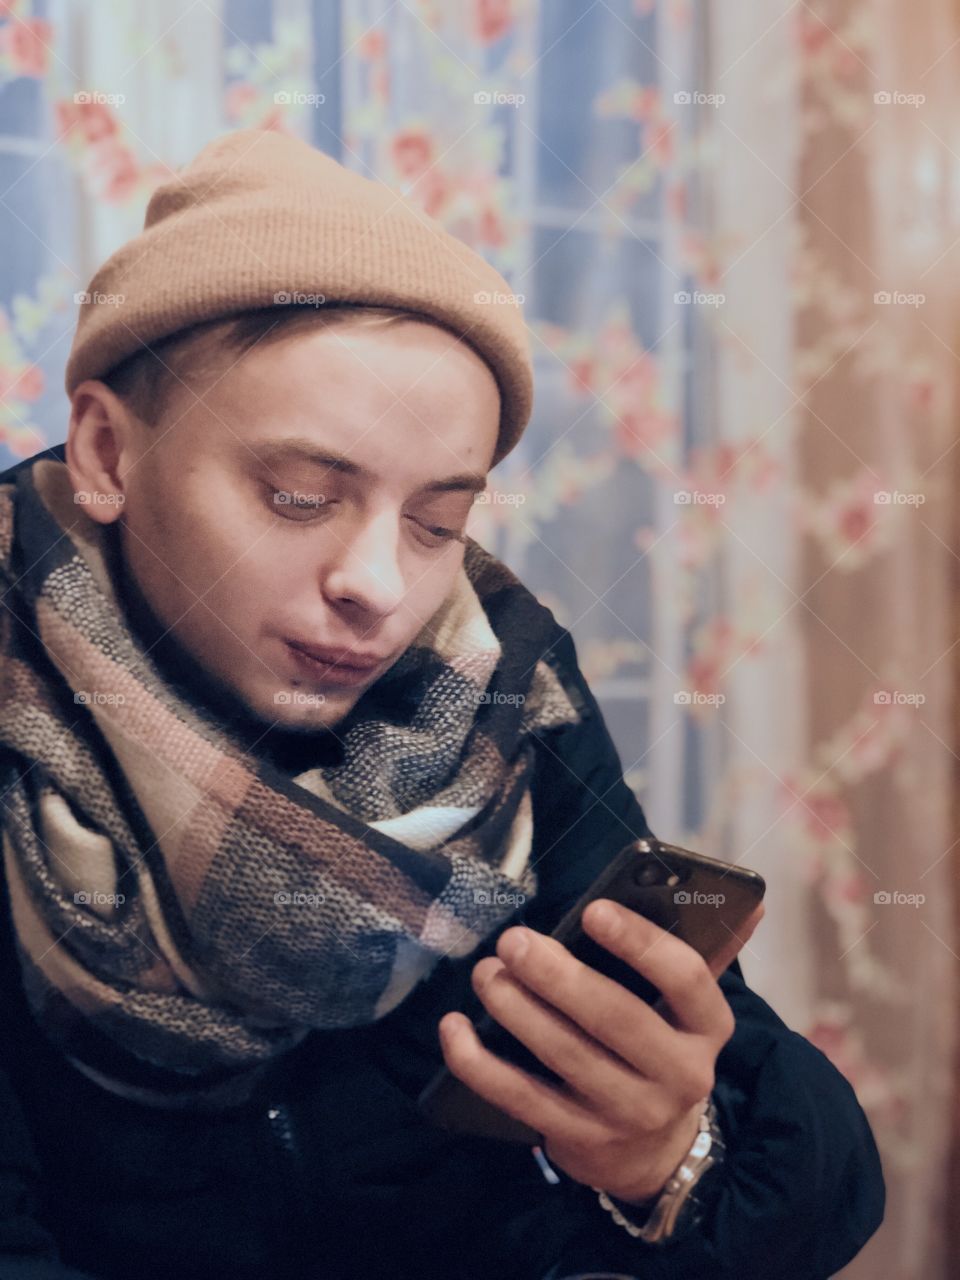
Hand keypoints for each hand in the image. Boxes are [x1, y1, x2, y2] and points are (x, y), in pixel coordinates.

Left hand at [438, 897, 763, 1203]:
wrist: (657, 1151)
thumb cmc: (662, 1046)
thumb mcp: (689, 1009)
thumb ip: (705, 951)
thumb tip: (747, 899)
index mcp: (709, 1029)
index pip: (687, 980)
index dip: (641, 943)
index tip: (594, 910)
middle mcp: (678, 1076)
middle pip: (616, 1019)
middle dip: (559, 976)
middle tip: (515, 940)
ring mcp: (629, 1115)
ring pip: (565, 1057)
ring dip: (516, 1010)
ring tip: (486, 972)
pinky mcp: (581, 1141)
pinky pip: (522, 1100)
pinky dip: (480, 1065)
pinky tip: (453, 1029)